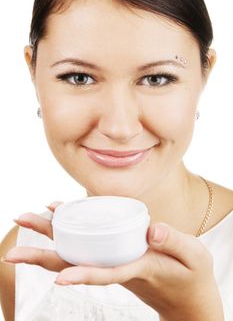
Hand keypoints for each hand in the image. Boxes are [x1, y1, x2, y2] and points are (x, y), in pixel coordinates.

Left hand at [5, 203, 223, 320]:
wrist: (188, 296)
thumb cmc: (191, 276)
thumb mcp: (194, 257)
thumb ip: (175, 242)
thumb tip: (154, 229)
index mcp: (139, 270)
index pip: (107, 274)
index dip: (85, 276)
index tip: (61, 279)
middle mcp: (119, 268)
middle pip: (77, 263)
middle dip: (45, 255)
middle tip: (14, 246)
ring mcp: (114, 263)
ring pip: (77, 253)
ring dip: (52, 238)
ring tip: (32, 217)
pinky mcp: (115, 256)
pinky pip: (87, 244)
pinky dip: (72, 230)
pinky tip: (61, 216)